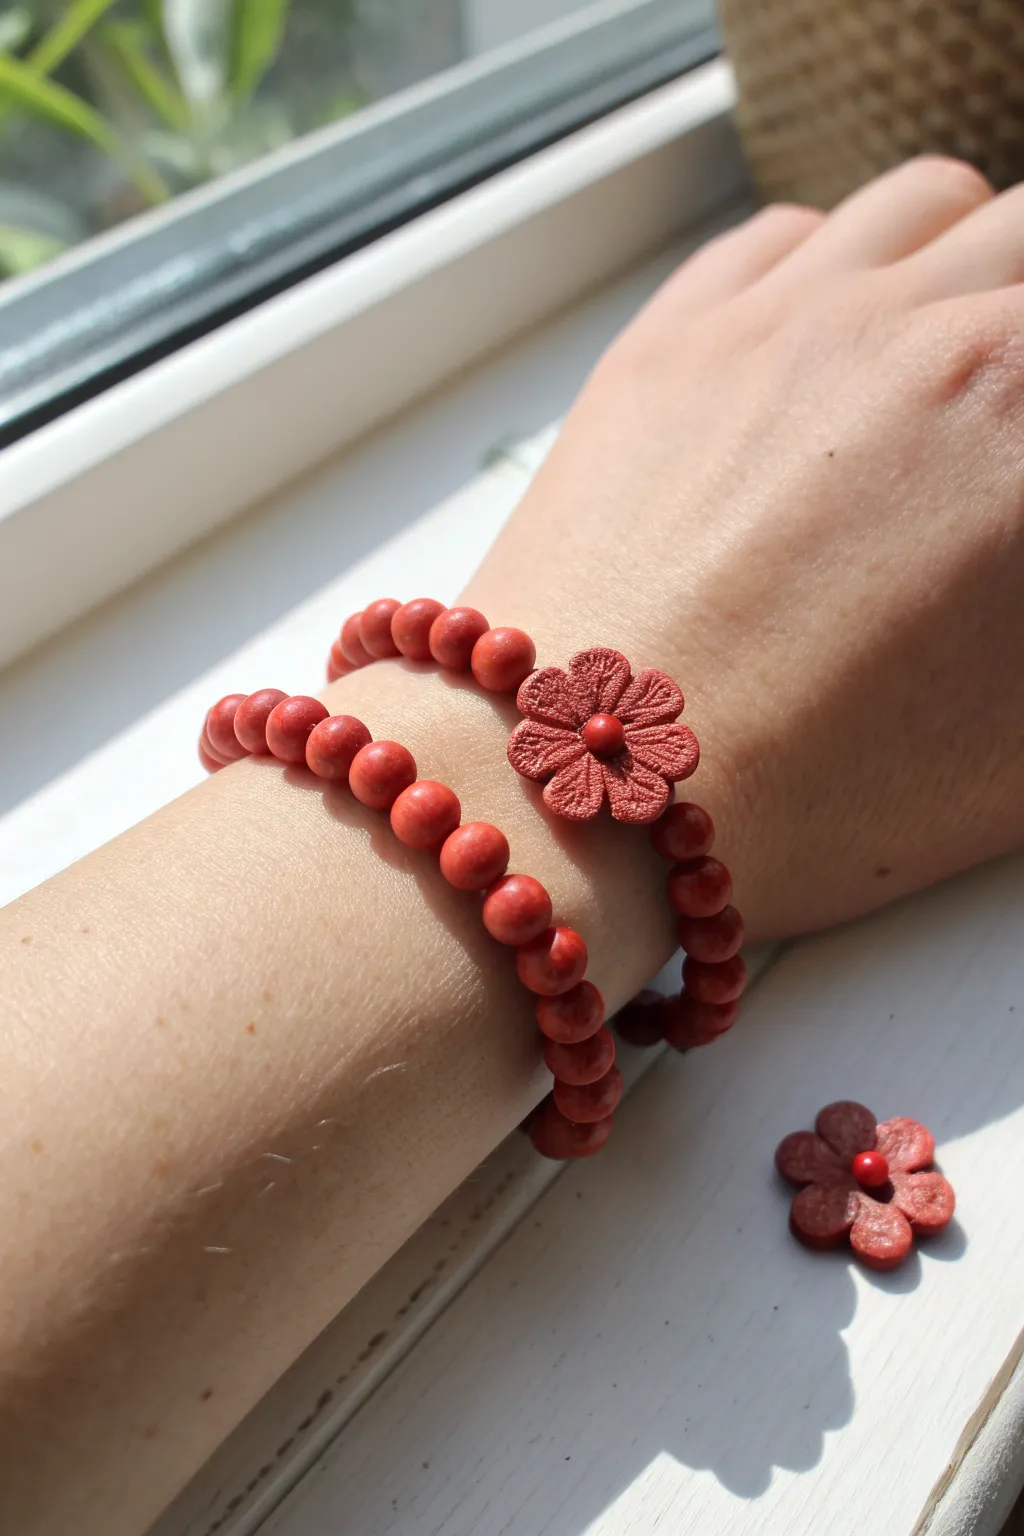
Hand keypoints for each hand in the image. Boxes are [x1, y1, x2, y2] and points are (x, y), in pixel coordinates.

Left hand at [467, 157, 1023, 938]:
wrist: (588, 796)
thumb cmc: (815, 795)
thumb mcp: (1020, 743)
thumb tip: (1013, 541)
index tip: (1008, 494)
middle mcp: (919, 332)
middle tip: (1000, 430)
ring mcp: (783, 319)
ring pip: (931, 206)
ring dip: (968, 265)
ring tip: (952, 361)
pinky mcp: (674, 339)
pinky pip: (788, 234)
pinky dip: (837, 266)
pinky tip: (832, 348)